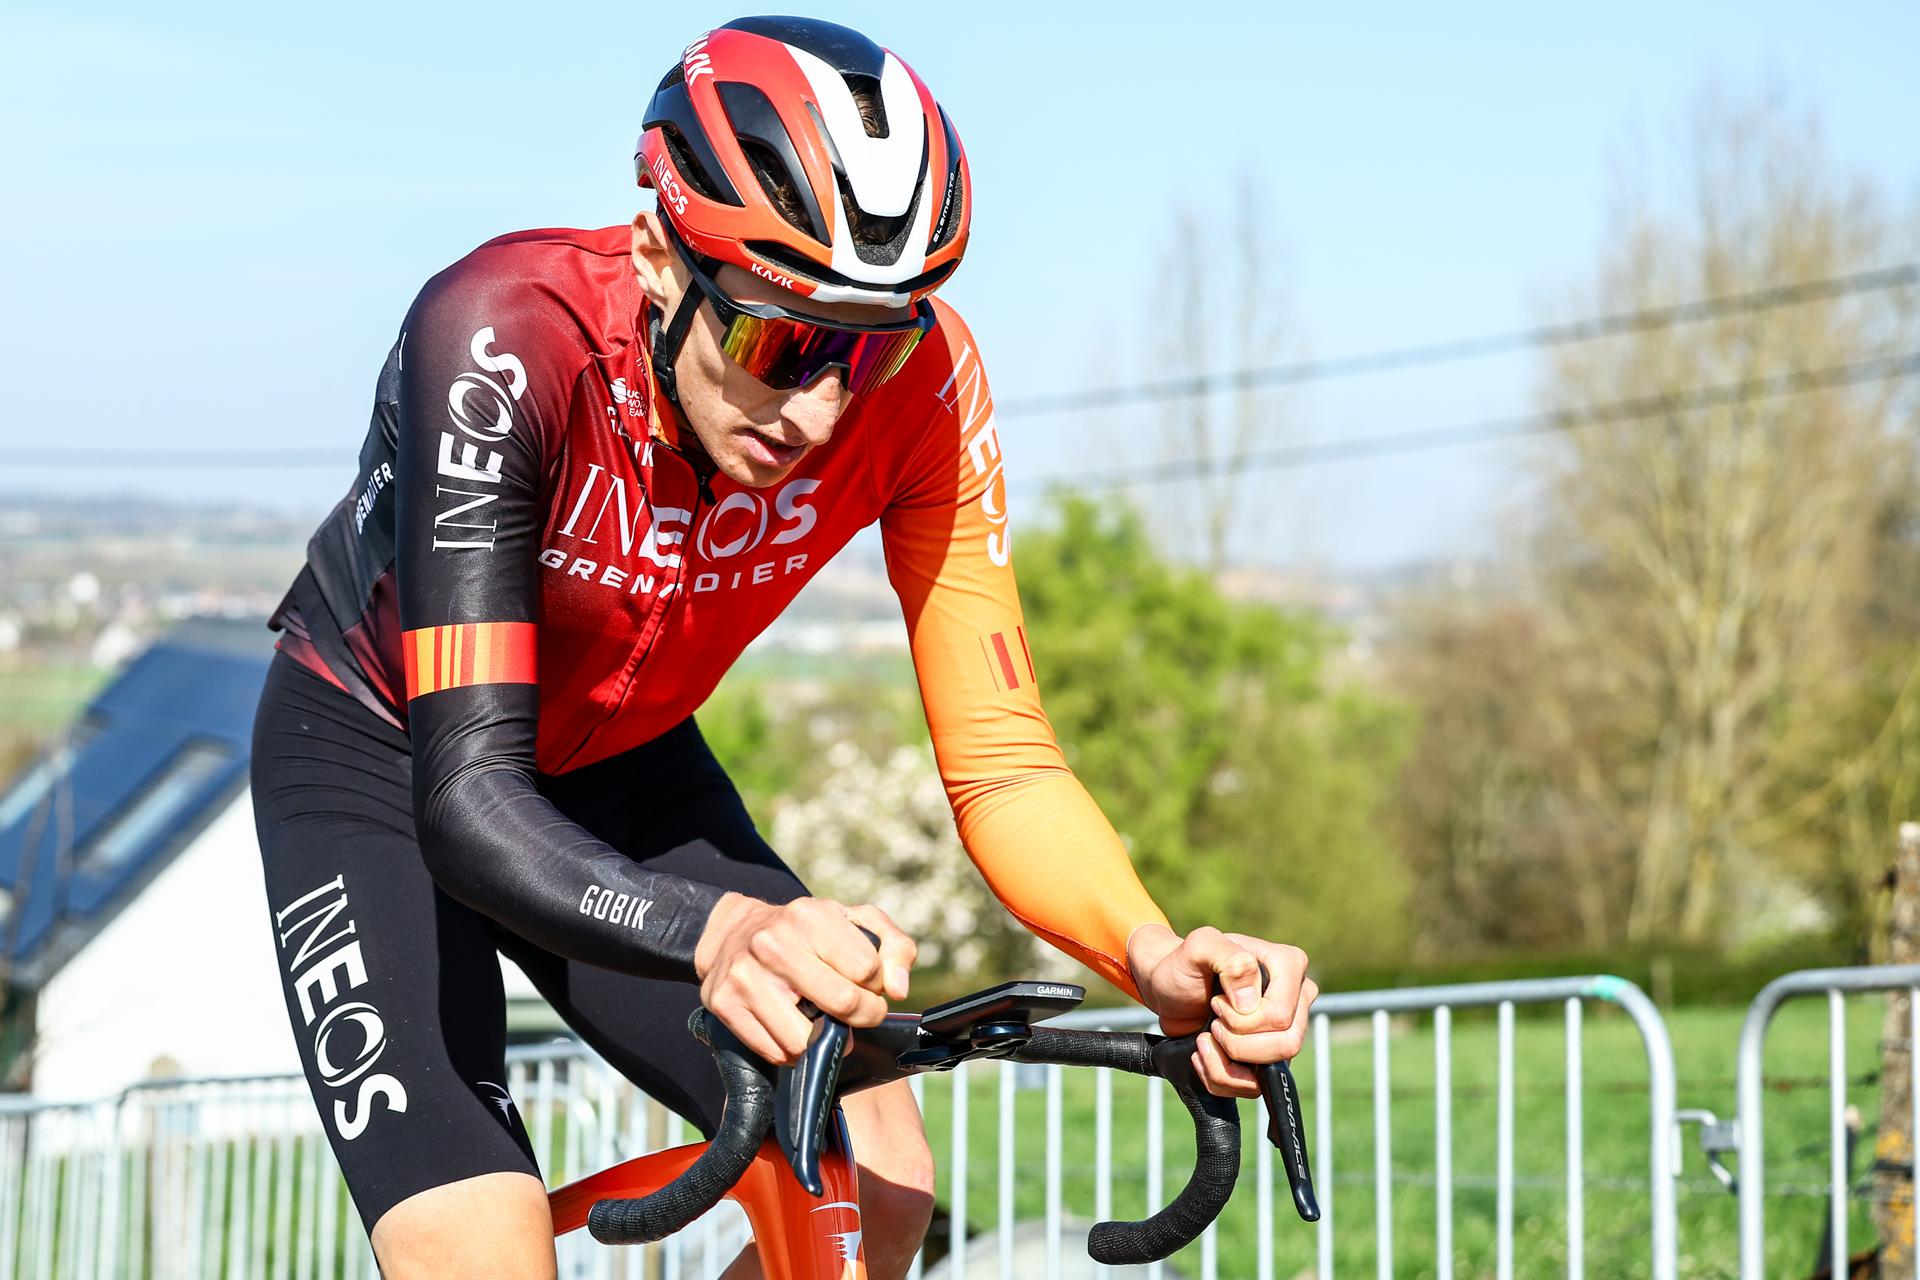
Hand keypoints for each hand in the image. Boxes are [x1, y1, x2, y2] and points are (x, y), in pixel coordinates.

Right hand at [692, 894, 915, 1065]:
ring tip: (820, 1017)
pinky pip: (777, 1053)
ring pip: (806, 1039)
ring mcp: (746, 977)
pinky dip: (793, 1050)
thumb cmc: (807, 932)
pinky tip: (793, 1025)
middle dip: (861, 1015)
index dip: (875, 983)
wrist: (734, 933)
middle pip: (843, 1003)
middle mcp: (773, 944)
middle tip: (854, 1009)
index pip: (867, 969)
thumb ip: (895, 947)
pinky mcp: (725, 1005)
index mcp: (810, 916)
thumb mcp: (855, 921)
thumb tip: (899, 990)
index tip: (864, 981)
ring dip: (824, 1039)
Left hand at [1126, 924, 1316, 1098]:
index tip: (1216, 1003)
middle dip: (1237, 1042)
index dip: (1242, 1020)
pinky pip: (1255, 1086)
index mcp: (1288, 965)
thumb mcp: (1199, 947)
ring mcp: (1286, 1029)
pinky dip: (1222, 1076)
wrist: (1171, 989)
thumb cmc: (1185, 964)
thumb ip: (1228, 958)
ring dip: (1228, 1062)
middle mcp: (1296, 997)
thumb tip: (1250, 1002)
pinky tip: (1206, 1054)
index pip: (1280, 1015)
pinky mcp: (1269, 1055)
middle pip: (1286, 1044)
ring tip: (1207, 1038)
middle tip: (1213, 1023)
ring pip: (1273, 1069)